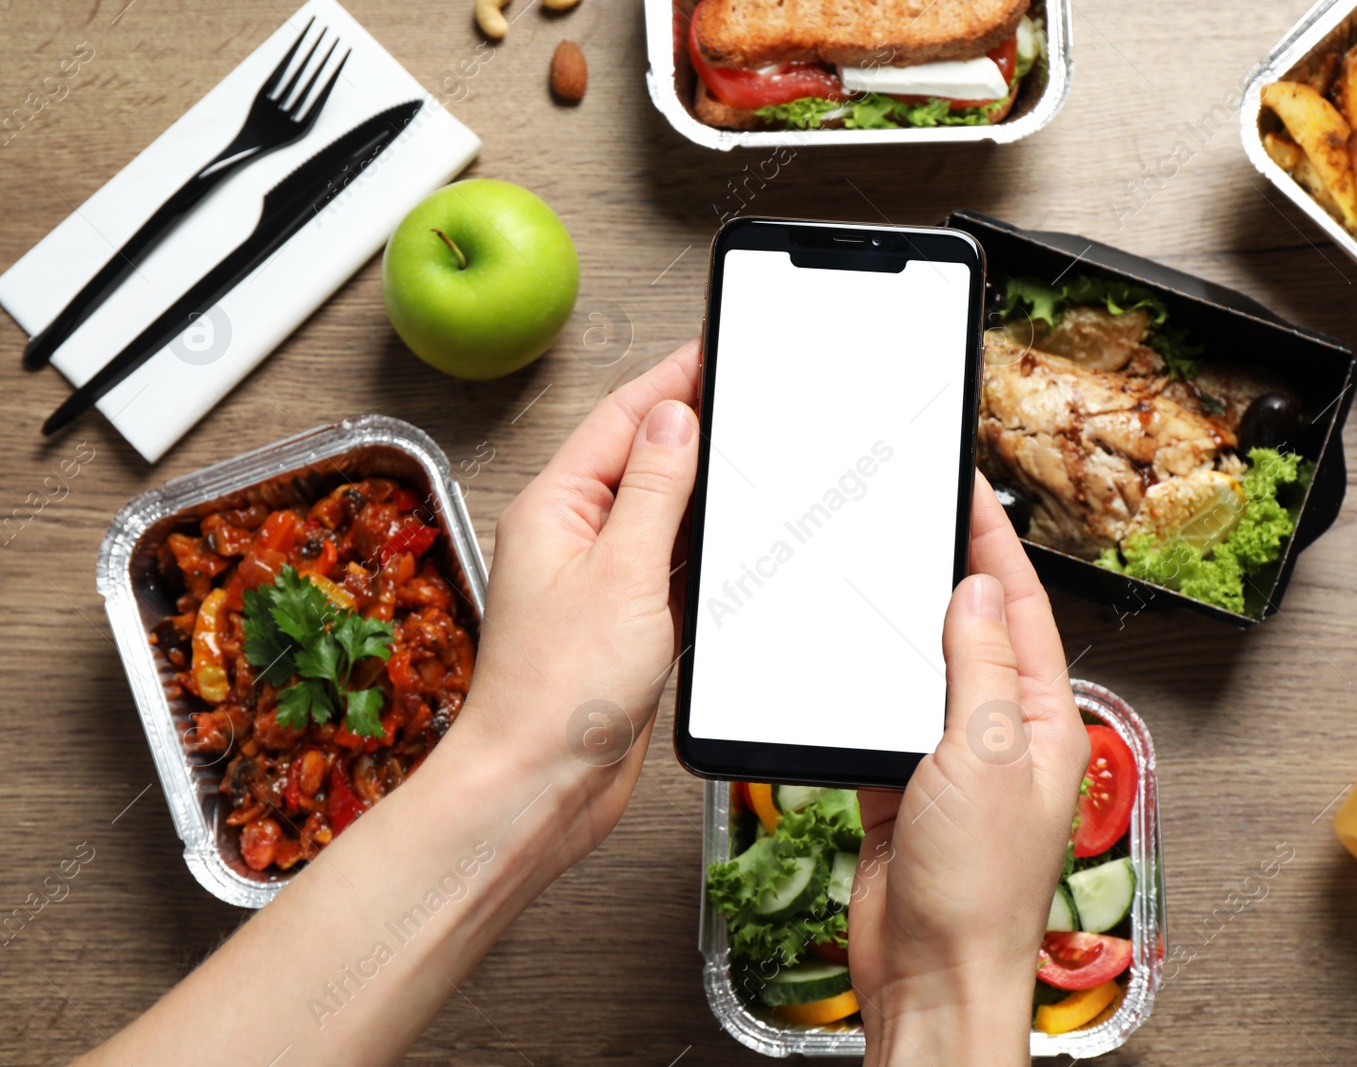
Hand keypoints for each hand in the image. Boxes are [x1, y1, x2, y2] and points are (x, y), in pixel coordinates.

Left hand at [83, 344, 706, 1066]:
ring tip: (749, 454)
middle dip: (691, 424)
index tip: (714, 348)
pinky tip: (732, 538)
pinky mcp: (624, 624)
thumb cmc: (558, 692)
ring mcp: (598, 581)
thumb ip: (653, 490)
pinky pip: (669, 565)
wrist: (540, 784)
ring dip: (700, 486)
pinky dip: (701, 546)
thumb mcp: (621, 572)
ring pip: (658, 512)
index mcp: (555, 508)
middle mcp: (572, 537)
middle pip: (641, 459)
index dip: (672, 379)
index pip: (622, 418)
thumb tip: (673, 419)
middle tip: (745, 390)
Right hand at [848, 472, 1089, 1066]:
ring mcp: (952, 761)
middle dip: (954, 569)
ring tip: (886, 564)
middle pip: (976, 630)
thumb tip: (974, 591)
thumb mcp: (984, 757)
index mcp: (1041, 721)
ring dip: (908, 621)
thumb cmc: (977, 891)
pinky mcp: (904, 785)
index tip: (972, 491)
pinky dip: (868, 682)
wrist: (930, 975)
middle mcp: (1001, 735)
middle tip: (927, 511)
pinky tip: (851, 655)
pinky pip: (886, 714)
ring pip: (927, 668)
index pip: (1019, 610)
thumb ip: (976, 668)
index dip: (996, 545)